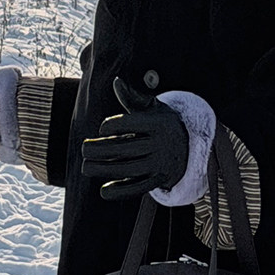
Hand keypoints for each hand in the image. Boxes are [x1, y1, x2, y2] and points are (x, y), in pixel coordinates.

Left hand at [80, 77, 189, 198]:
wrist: (190, 148)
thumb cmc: (162, 124)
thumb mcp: (153, 108)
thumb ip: (133, 98)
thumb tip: (116, 82)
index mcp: (158, 123)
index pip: (130, 123)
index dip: (111, 126)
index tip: (101, 130)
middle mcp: (161, 144)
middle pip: (125, 149)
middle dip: (99, 150)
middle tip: (84, 150)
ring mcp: (159, 165)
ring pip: (128, 169)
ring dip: (103, 170)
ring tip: (86, 167)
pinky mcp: (158, 181)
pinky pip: (137, 189)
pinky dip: (120, 192)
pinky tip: (103, 190)